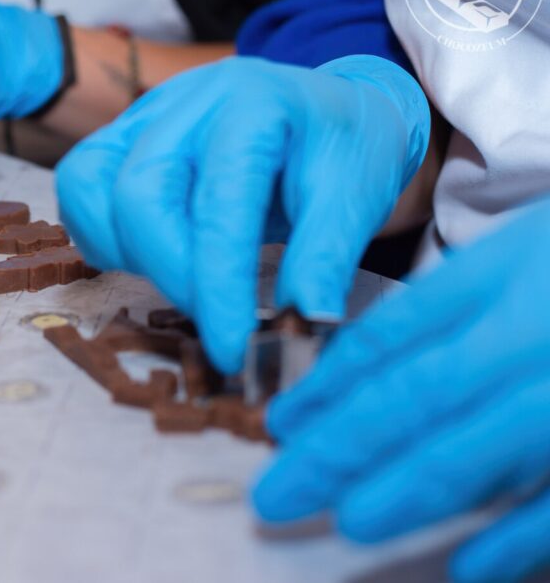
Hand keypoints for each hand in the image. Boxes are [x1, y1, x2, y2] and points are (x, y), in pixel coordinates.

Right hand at [55, 55, 429, 371]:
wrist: (329, 109)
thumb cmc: (346, 150)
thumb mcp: (357, 199)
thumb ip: (324, 260)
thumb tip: (299, 327)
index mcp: (253, 105)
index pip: (217, 206)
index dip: (218, 286)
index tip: (232, 349)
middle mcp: (187, 100)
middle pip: (137, 193)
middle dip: (168, 274)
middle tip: (210, 320)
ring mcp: (144, 113)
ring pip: (89, 186)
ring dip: (126, 253)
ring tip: (181, 281)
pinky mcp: (120, 135)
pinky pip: (80, 186)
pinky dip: (100, 234)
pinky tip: (150, 255)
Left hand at [254, 197, 549, 582]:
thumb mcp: (518, 252)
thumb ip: (447, 308)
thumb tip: (353, 374)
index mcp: (502, 275)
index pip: (392, 339)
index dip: (329, 388)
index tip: (280, 429)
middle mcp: (533, 332)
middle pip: (417, 399)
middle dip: (338, 452)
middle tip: (278, 496)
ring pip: (479, 448)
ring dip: (408, 492)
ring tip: (350, 521)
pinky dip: (520, 536)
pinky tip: (470, 568)